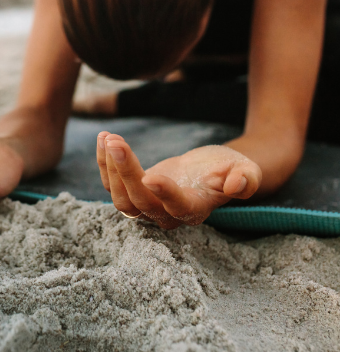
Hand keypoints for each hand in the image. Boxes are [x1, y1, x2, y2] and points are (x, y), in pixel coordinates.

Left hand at [96, 132, 261, 228]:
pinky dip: (104, 163)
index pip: (177, 207)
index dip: (165, 195)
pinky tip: (104, 138)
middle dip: (125, 172)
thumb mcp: (245, 169)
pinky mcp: (133, 193)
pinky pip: (112, 185)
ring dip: (110, 168)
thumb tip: (238, 186)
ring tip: (108, 137)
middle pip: (140, 203)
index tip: (150, 176)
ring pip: (122, 199)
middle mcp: (167, 214)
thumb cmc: (228, 169)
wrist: (208, 171)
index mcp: (195, 209)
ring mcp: (147, 207)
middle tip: (116, 142)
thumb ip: (246, 179)